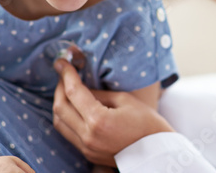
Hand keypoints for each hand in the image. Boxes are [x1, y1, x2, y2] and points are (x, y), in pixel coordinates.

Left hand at [53, 59, 173, 166]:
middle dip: (59, 87)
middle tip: (63, 74)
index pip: (73, 92)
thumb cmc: (146, 122)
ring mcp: (86, 147)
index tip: (61, 62)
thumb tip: (82, 86)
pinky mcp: (88, 153)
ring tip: (67, 89)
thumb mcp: (124, 99)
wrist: (156, 152)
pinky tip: (74, 107)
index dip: (66, 74)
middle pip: (60, 108)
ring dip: (60, 103)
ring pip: (59, 123)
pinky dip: (67, 117)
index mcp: (99, 120)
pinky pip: (68, 133)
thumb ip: (99, 93)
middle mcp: (88, 136)